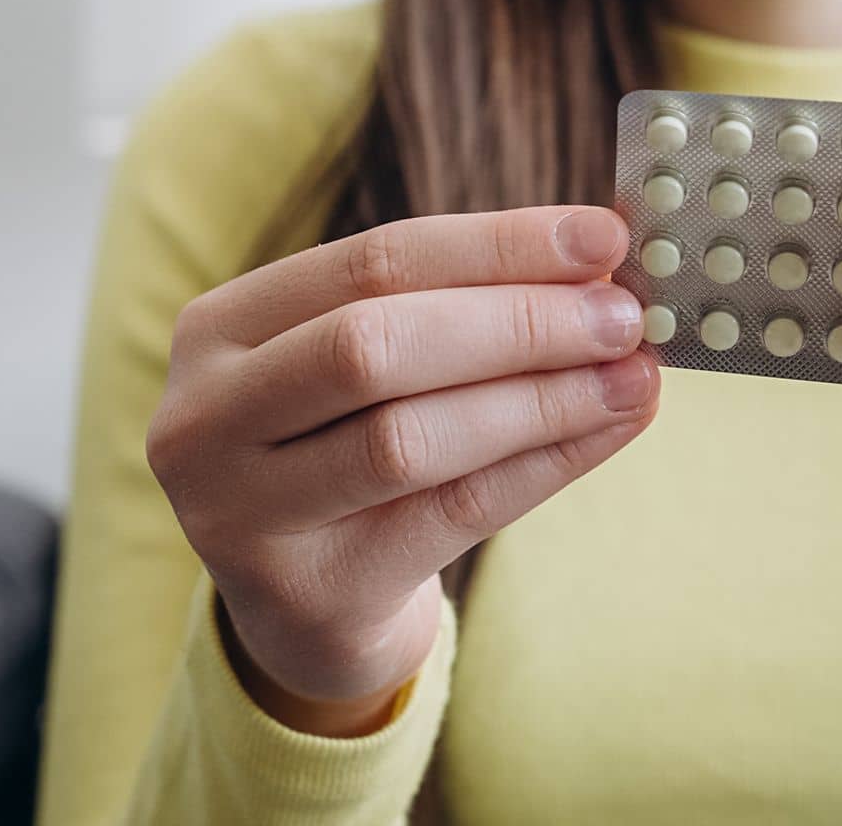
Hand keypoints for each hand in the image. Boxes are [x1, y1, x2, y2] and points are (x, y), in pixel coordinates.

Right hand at [147, 206, 659, 733]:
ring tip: (635, 375)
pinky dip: (546, 463)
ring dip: (543, 398)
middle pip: (375, 344)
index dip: (497, 244)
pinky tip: (611, 429)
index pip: (373, 260)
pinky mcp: (307, 593)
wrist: (310, 605)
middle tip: (624, 314)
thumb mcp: (379, 363)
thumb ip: (464, 304)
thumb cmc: (355, 445)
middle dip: (518, 322)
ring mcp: (240, 515)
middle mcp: (206, 417)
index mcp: (220, 327)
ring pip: (410, 437)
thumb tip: (604, 256)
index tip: (604, 235)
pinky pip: (450, 514)